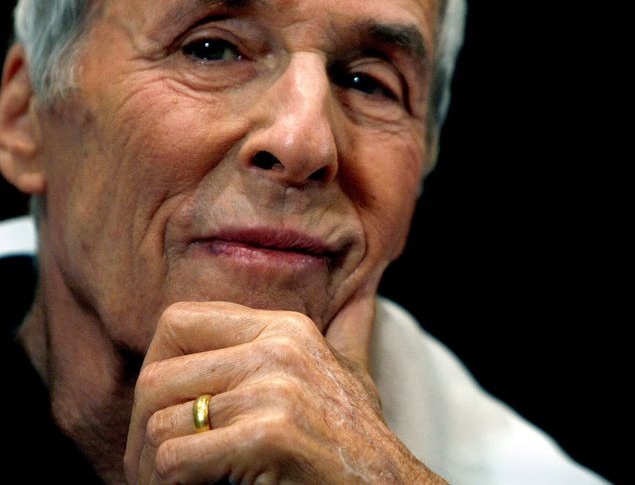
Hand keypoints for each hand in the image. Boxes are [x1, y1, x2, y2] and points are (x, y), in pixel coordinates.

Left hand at [123, 284, 444, 483]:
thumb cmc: (358, 439)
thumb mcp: (353, 373)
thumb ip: (349, 328)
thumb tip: (366, 291)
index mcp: (286, 328)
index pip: (178, 321)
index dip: (159, 367)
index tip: (173, 410)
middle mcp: (279, 349)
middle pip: (157, 376)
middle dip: (145, 428)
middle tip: (156, 464)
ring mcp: (275, 390)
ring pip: (161, 422)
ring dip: (157, 465)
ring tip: (182, 479)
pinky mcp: (269, 435)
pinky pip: (176, 457)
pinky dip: (176, 482)